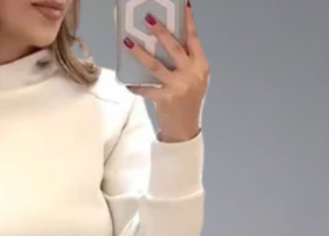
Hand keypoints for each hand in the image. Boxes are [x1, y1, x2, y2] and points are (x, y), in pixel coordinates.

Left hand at [123, 1, 208, 142]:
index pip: (194, 39)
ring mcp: (178, 86)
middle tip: (148, 19)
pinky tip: (127, 83)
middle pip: (174, 48)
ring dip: (140, 53)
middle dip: (161, 32)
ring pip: (156, 65)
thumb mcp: (195, 79)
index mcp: (200, 66)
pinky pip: (146, 89)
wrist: (185, 129)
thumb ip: (186, 62)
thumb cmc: (189, 101)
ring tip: (128, 43)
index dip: (188, 22)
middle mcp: (191, 74)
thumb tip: (166, 42)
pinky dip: (136, 87)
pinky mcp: (165, 99)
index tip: (184, 5)